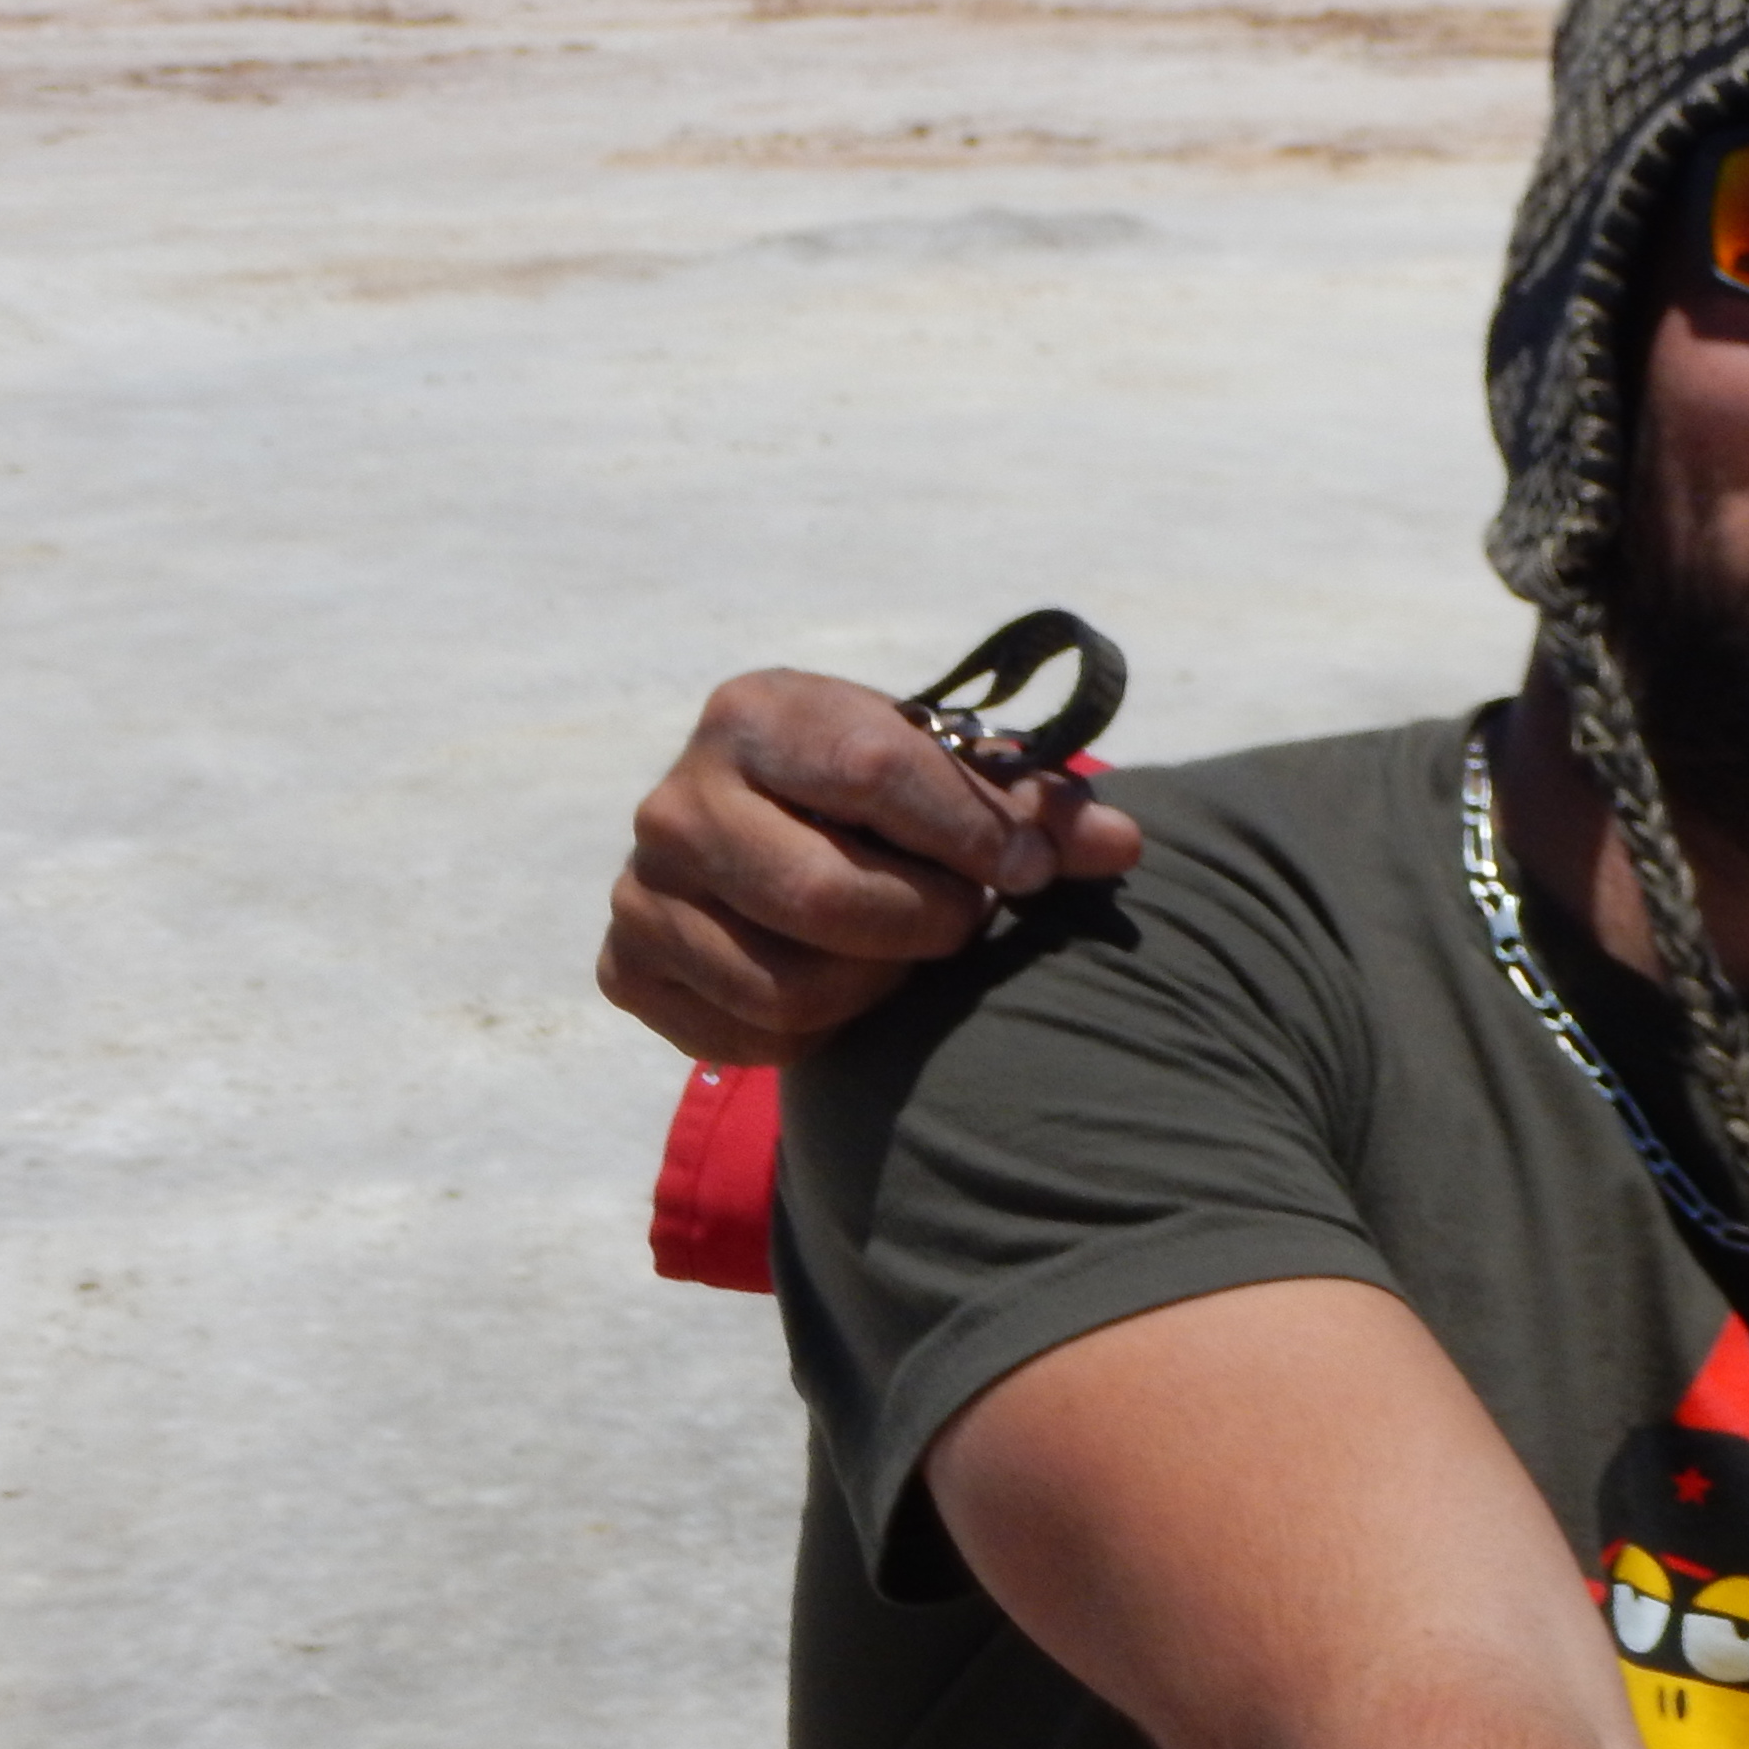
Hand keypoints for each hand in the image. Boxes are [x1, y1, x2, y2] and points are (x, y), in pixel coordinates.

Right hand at [594, 669, 1143, 1064]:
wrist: (779, 835)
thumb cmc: (888, 798)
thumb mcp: (956, 779)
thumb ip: (1040, 809)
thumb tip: (1123, 845)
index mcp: (757, 714)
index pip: (875, 775)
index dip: (973, 833)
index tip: (1035, 869)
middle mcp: (676, 799)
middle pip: (826, 896)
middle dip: (928, 920)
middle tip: (968, 915)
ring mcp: (640, 889)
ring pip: (788, 985)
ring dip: (881, 982)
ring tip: (908, 947)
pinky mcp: (626, 969)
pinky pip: (746, 1035)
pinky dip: (820, 1030)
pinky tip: (849, 984)